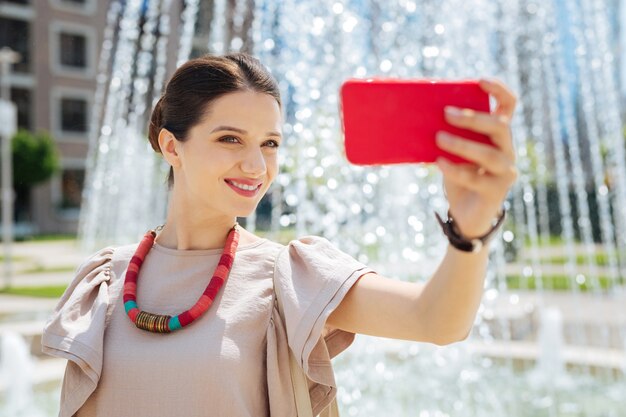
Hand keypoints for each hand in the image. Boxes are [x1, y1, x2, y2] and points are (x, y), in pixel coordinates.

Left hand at [435, 79, 517, 237]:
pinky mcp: (497, 191)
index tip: (479, 81)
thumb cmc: (458, 177)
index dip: (498, 90)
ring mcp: (505, 171)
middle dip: (473, 117)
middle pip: (499, 126)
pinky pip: (476, 177)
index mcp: (498, 135)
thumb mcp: (451, 153)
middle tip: (446, 113)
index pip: (508, 106)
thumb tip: (416, 121)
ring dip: (462, 143)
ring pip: (490, 152)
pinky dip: (455, 168)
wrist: (466, 215)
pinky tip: (439, 163)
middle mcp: (507, 150)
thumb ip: (445, 137)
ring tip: (439, 138)